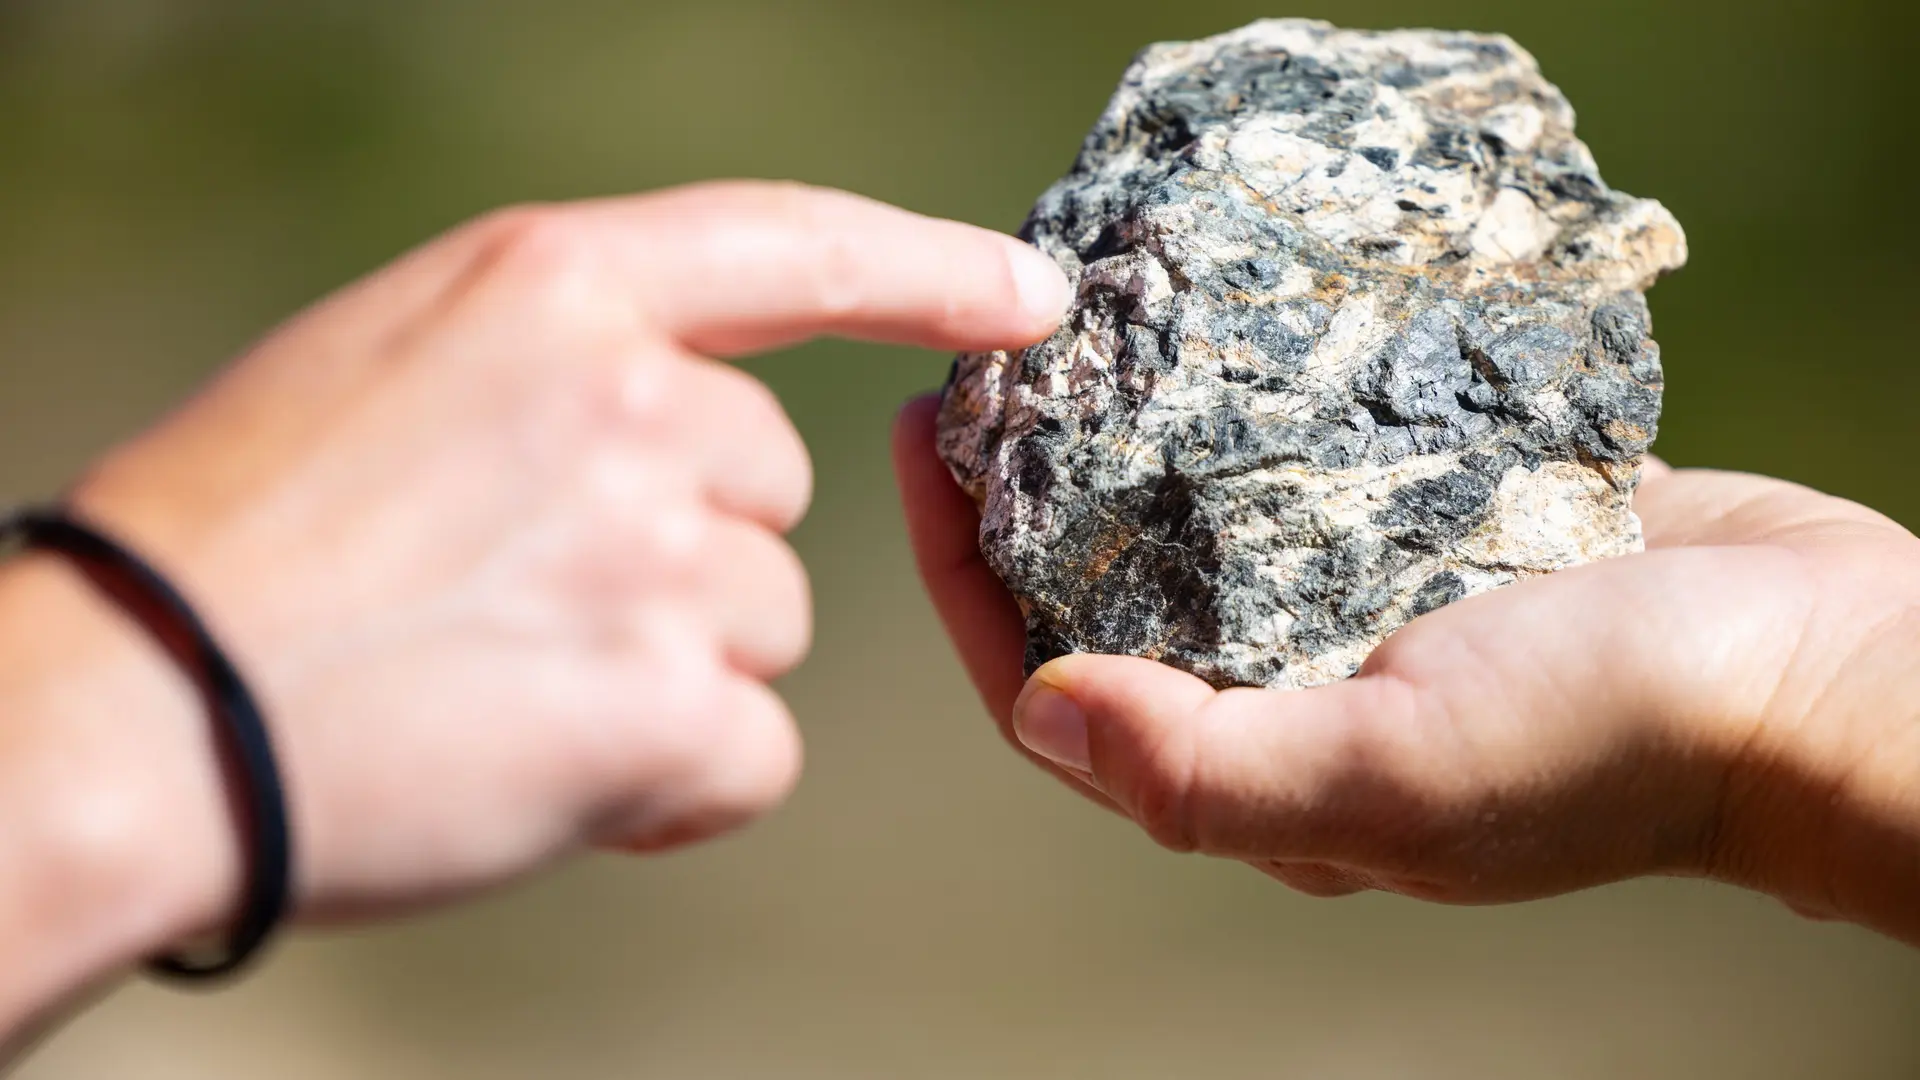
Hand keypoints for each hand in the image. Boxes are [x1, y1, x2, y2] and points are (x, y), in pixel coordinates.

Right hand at [2, 181, 1071, 967]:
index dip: (926, 265)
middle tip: (528, 603)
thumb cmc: (232, 544)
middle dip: (690, 550)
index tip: (1028, 294)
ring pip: (765, 623)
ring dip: (674, 669)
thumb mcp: (385, 366)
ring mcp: (658, 550)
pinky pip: (753, 750)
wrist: (131, 711)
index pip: (790, 244)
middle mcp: (632, 400)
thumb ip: (554, 368)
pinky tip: (554, 774)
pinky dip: (678, 783)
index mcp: (552, 288)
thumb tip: (676, 433)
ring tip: (511, 687)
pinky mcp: (668, 701)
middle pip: (773, 488)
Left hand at [895, 397, 1919, 943]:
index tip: (918, 444)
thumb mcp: (1393, 774)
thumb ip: (1205, 770)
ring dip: (1116, 446)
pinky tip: (1198, 338)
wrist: (1815, 667)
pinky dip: (1234, 412)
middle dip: (1019, 501)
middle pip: (1103, 603)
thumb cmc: (1615, 738)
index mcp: (1259, 774)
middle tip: (970, 379)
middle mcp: (1290, 700)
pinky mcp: (1427, 533)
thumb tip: (1041, 713)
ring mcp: (1357, 613)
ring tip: (1060, 342)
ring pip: (1191, 532)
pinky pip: (1295, 472)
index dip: (961, 580)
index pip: (1052, 693)